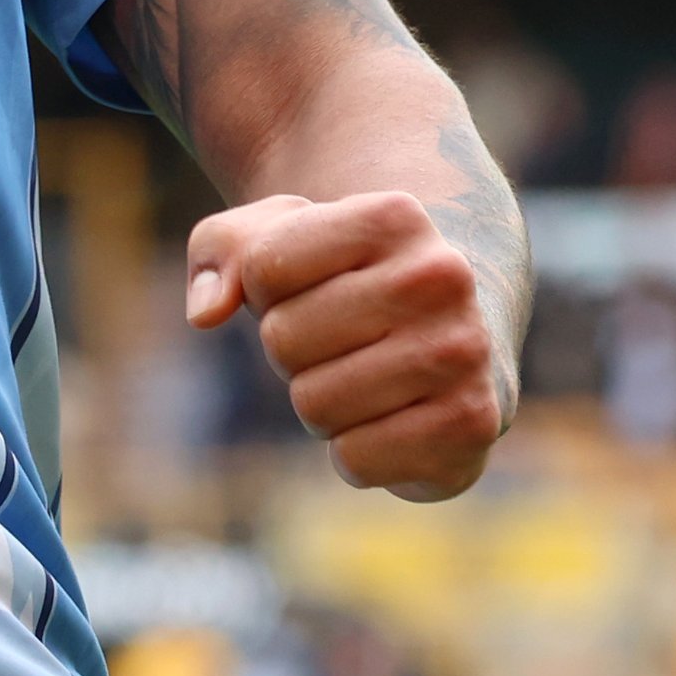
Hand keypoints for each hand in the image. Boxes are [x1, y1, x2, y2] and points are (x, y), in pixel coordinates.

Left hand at [186, 189, 507, 499]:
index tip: (313, 285)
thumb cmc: (347, 285)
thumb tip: (205, 312)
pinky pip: (357, 460)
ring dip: (321, 404)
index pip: (262, 269)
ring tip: (365, 379)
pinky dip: (356, 454)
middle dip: (292, 351)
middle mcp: (441, 275)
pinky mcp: (470, 424)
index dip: (266, 289)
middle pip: (283, 339)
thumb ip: (222, 250)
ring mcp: (465, 351)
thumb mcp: (277, 240)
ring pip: (315, 404)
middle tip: (340, 342)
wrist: (452, 340)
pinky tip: (391, 423)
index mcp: (394, 215)